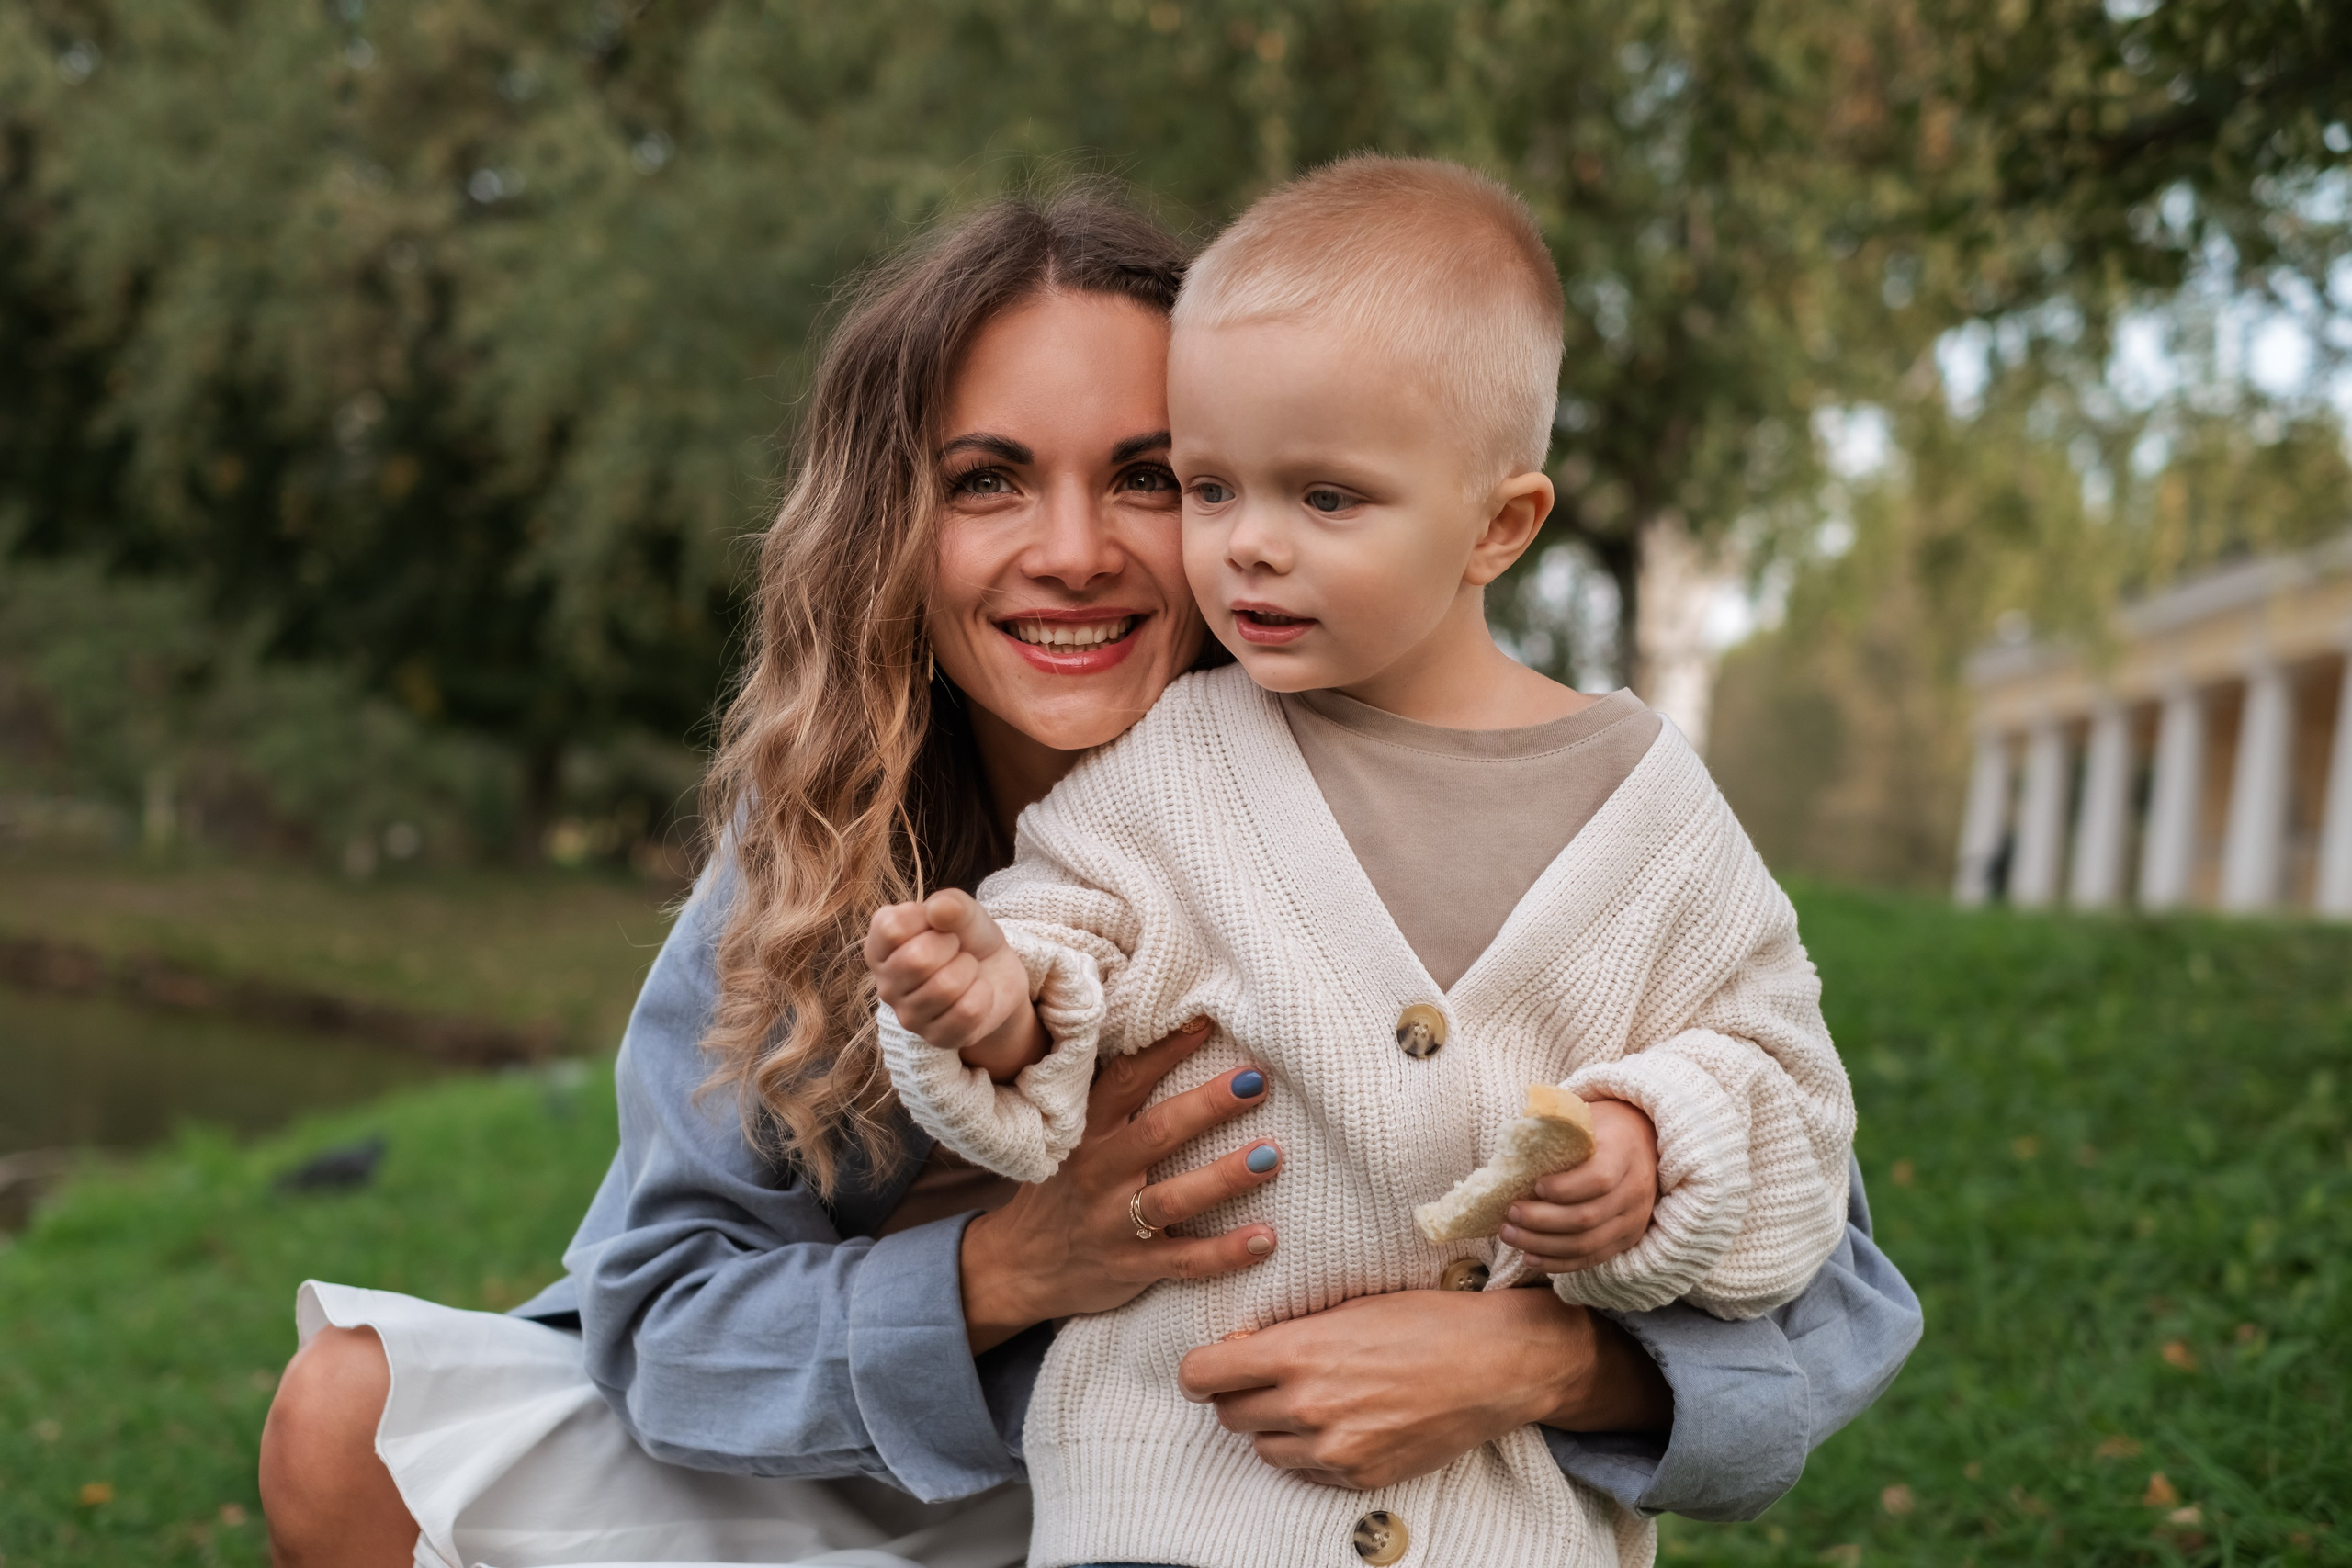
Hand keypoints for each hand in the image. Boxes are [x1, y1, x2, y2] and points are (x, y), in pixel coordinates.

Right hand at [864, 888, 1041, 1078]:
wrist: (997, 975)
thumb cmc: (967, 939)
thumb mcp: (965, 912)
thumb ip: (952, 904)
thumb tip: (939, 909)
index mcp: (879, 948)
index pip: (891, 929)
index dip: (925, 918)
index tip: (936, 923)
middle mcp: (885, 985)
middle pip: (917, 960)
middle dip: (951, 945)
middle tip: (956, 948)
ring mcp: (909, 1017)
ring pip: (945, 987)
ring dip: (969, 970)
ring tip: (967, 970)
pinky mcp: (937, 1039)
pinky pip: (968, 1012)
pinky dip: (983, 995)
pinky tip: (977, 992)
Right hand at [958, 1022, 1284, 1349]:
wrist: (1020, 1266)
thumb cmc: (1064, 1187)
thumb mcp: (1073, 1137)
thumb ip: (1113, 1100)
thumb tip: (1173, 1038)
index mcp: (1086, 1132)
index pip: (1124, 1080)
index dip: (1164, 1051)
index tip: (1207, 1021)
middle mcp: (1098, 1173)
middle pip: (1156, 1133)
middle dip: (1208, 1105)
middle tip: (1256, 1081)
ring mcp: (1113, 1222)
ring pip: (1173, 1198)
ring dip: (1224, 1177)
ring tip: (1271, 1156)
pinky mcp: (1131, 1267)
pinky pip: (1183, 1260)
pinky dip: (1225, 1253)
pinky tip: (1266, 1239)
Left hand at [1176, 1287, 1669, 1489]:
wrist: (1495, 1364)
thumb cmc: (1424, 1321)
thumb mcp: (1347, 1308)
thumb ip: (1288, 1332)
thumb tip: (1238, 1350)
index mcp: (1300, 1352)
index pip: (1204, 1375)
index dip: (1200, 1371)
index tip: (1209, 1368)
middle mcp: (1308, 1405)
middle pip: (1228, 1415)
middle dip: (1237, 1395)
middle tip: (1264, 1379)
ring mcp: (1334, 1448)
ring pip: (1262, 1448)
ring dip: (1270, 1427)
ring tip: (1306, 1401)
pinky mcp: (1358, 1476)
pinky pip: (1304, 1471)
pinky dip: (1308, 1452)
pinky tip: (1337, 1423)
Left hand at [1500, 1097, 1658, 1274]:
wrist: (1642, 1141)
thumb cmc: (1600, 1127)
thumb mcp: (1582, 1116)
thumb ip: (1554, 1127)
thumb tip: (1512, 1141)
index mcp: (1624, 1152)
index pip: (1598, 1179)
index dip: (1564, 1188)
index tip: (1534, 1185)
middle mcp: (1635, 1189)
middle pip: (1587, 1217)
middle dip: (1541, 1220)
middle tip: (1509, 1213)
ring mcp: (1634, 1219)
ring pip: (1586, 1244)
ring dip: (1542, 1244)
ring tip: (1510, 1234)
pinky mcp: (1626, 1239)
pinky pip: (1591, 1259)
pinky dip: (1558, 1262)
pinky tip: (1530, 1256)